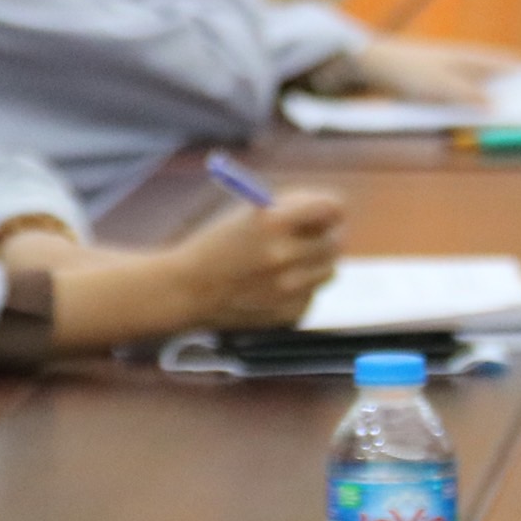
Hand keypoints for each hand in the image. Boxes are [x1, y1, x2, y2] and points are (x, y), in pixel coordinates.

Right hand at [171, 188, 343, 328]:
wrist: (185, 291)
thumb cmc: (214, 247)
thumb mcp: (246, 215)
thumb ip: (289, 211)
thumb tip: (331, 214)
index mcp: (272, 221)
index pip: (331, 208)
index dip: (330, 208)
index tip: (326, 212)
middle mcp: (284, 254)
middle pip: (335, 241)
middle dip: (324, 236)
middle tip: (313, 237)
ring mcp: (288, 288)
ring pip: (329, 270)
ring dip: (314, 264)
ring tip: (285, 264)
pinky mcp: (288, 312)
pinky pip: (311, 295)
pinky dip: (299, 290)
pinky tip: (270, 287)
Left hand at [350, 37, 520, 105]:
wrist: (374, 66)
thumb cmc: (407, 70)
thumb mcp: (437, 85)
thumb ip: (467, 95)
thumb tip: (497, 107)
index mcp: (477, 59)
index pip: (518, 65)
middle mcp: (474, 67)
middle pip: (508, 83)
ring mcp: (462, 79)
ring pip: (491, 95)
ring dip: (504, 108)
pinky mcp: (449, 92)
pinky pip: (473, 104)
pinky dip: (483, 114)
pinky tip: (489, 127)